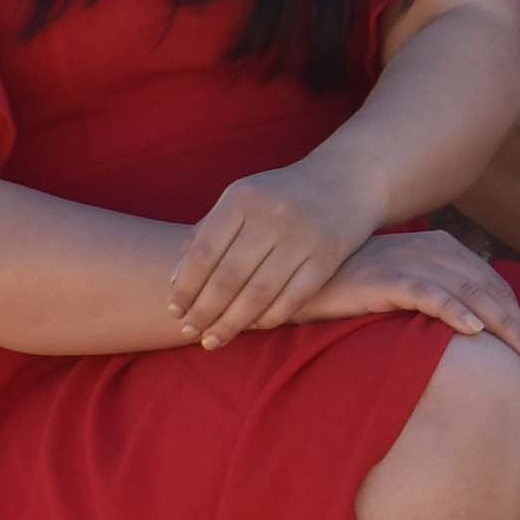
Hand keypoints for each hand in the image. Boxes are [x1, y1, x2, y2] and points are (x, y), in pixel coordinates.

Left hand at [167, 150, 386, 348]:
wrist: (345, 179)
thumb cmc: (281, 196)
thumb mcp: (242, 199)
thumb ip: (207, 233)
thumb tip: (175, 281)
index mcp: (242, 198)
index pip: (204, 253)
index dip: (185, 287)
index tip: (174, 310)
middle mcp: (272, 215)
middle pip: (228, 277)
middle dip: (203, 311)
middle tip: (189, 331)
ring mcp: (303, 237)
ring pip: (258, 293)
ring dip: (231, 323)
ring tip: (213, 340)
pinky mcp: (328, 257)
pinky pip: (292, 298)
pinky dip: (268, 317)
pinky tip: (252, 327)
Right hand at [304, 229, 519, 371]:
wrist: (305, 275)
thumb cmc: (355, 288)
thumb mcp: (405, 288)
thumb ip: (437, 298)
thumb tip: (472, 331)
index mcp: (444, 250)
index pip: (492, 286)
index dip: (517, 318)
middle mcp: (434, 250)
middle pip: (489, 290)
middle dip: (517, 327)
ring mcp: (411, 261)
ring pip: (468, 292)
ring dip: (500, 324)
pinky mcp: (387, 277)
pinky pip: (428, 294)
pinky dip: (453, 310)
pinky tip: (473, 330)